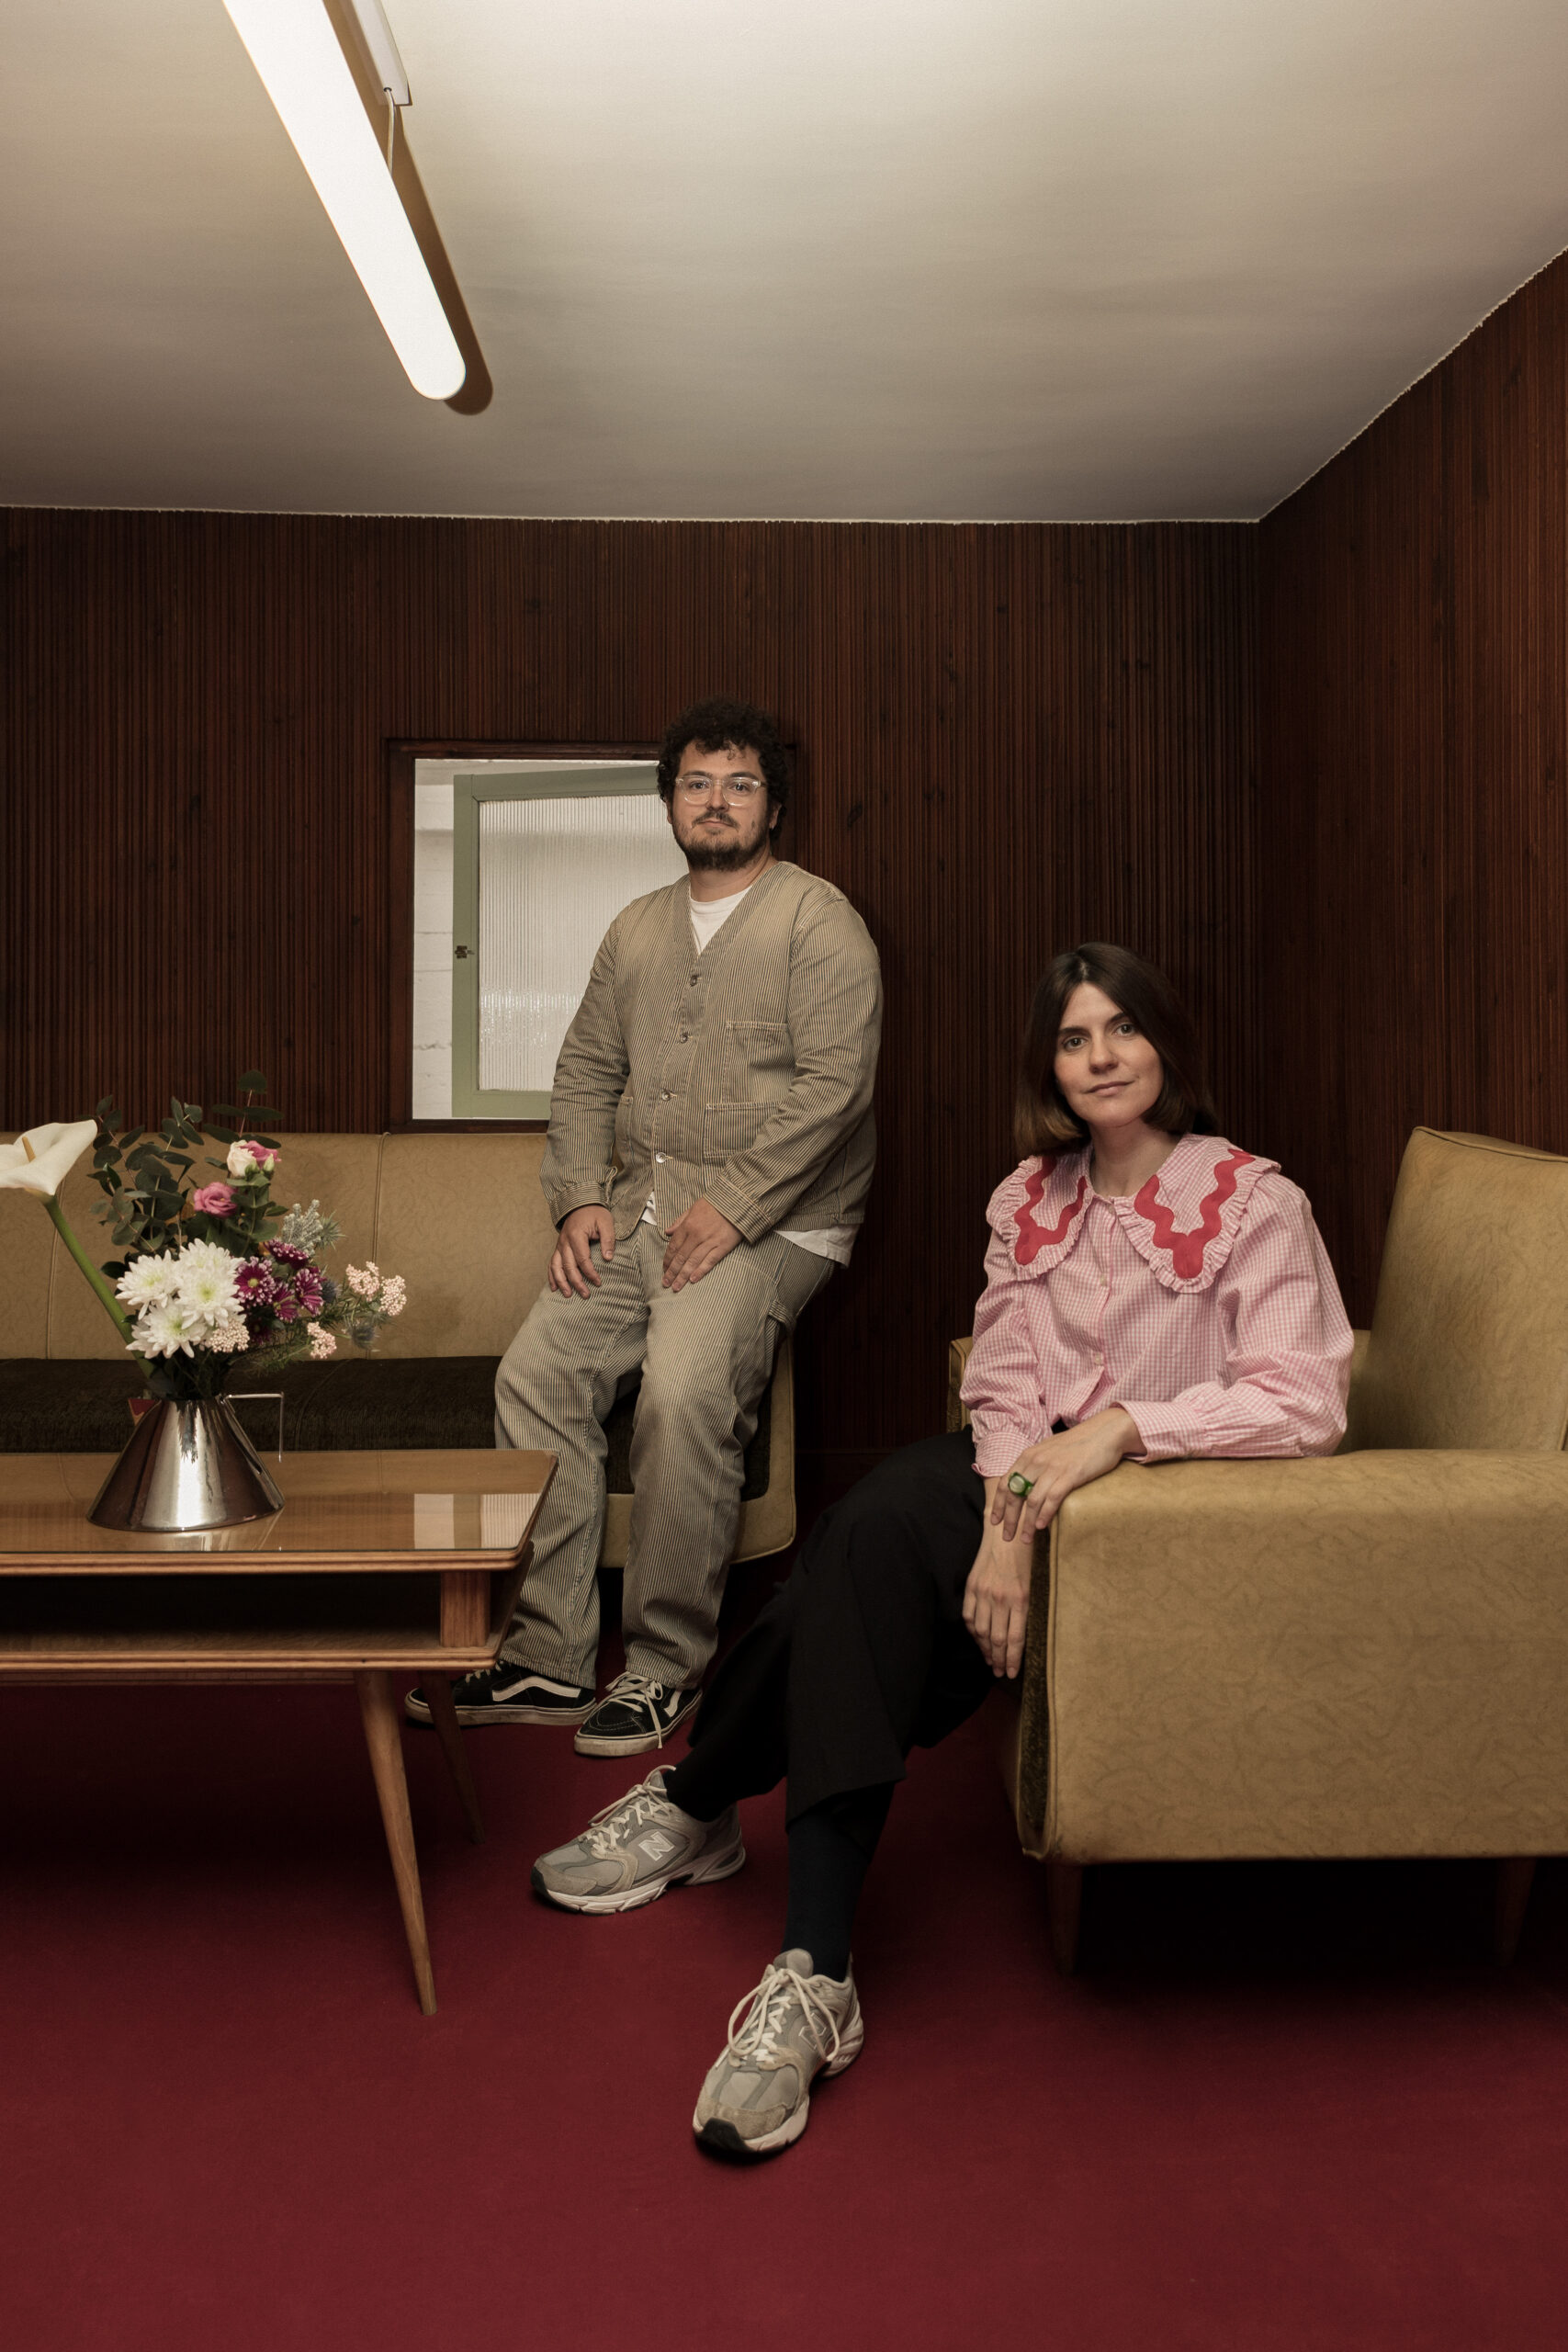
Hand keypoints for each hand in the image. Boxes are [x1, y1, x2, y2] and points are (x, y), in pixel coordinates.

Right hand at [549, 1206, 616, 1297]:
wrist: (580, 1202)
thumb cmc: (595, 1213)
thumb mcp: (606, 1222)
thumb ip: (608, 1240)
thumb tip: (608, 1258)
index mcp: (576, 1236)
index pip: (582, 1259)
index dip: (590, 1273)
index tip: (598, 1282)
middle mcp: (564, 1242)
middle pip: (568, 1266)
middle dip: (577, 1282)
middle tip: (586, 1295)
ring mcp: (559, 1245)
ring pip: (556, 1267)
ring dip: (561, 1282)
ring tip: (568, 1295)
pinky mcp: (558, 1247)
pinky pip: (552, 1263)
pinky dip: (551, 1276)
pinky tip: (554, 1287)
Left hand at [661, 1197, 742, 1290]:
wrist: (737, 1202)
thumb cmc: (714, 1204)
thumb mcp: (693, 1208)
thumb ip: (679, 1221)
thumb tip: (667, 1232)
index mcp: (688, 1225)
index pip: (674, 1246)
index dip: (667, 1260)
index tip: (664, 1269)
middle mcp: (696, 1235)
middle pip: (681, 1257)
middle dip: (672, 1272)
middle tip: (666, 1284)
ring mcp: (710, 1241)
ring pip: (692, 1262)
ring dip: (683, 1276)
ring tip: (676, 1287)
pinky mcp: (723, 1246)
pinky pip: (710, 1261)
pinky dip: (700, 1271)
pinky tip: (693, 1280)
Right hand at [963, 1503, 1034, 1678]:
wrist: (1007, 1531)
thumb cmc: (1028, 1557)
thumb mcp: (1036, 1583)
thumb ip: (1028, 1609)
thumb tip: (1024, 1636)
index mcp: (1020, 1598)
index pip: (1014, 1639)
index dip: (1012, 1659)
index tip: (1011, 1673)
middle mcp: (1000, 1598)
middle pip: (996, 1639)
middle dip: (998, 1659)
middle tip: (999, 1672)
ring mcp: (983, 1592)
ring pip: (981, 1631)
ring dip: (985, 1649)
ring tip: (989, 1661)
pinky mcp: (972, 1586)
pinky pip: (969, 1616)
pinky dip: (973, 1632)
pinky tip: (979, 1640)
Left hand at [991, 1407, 1140, 1544]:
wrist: (1105, 1432)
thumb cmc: (1079, 1443)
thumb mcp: (1050, 1450)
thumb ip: (1037, 1465)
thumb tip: (1028, 1486)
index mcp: (1029, 1455)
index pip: (1006, 1483)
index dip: (998, 1504)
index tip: (994, 1520)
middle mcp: (1036, 1461)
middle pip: (1015, 1495)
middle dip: (1009, 1519)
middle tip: (1006, 1537)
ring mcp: (1053, 1468)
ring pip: (1032, 1501)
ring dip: (1027, 1523)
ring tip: (1025, 1539)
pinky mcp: (1070, 1475)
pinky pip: (1052, 1498)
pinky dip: (1044, 1515)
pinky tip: (1041, 1526)